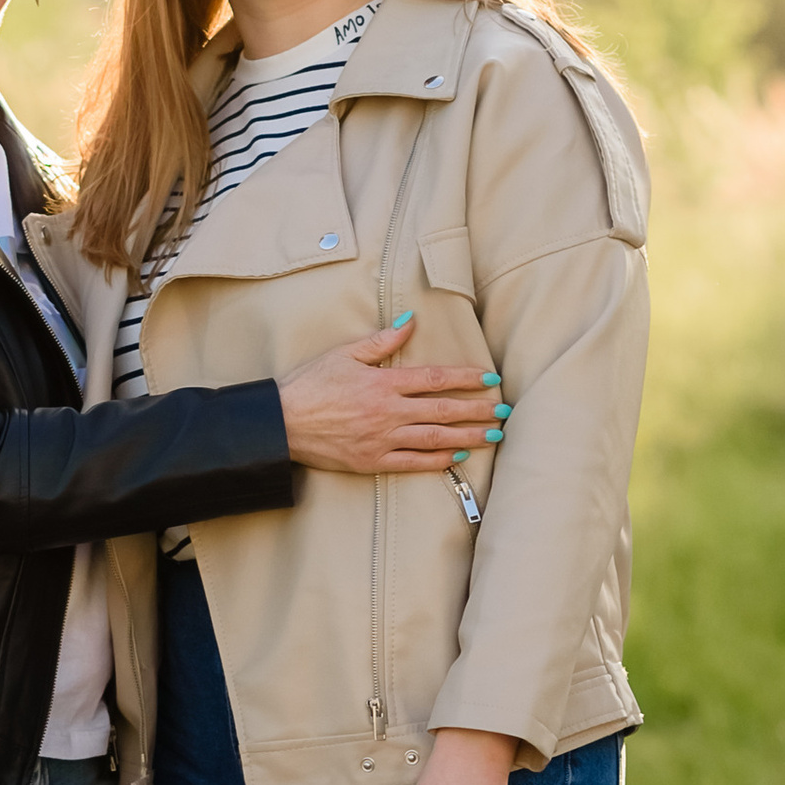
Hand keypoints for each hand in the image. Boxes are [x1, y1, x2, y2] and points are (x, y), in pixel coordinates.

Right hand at [279, 316, 509, 475]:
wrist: (281, 423)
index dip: (465, 378)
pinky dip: (438, 460)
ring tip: (493, 435)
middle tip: (503, 410)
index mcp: (383, 382)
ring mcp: (381, 439)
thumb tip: (410, 322)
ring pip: (435, 438)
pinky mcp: (372, 461)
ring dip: (467, 436)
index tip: (489, 378)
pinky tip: (457, 456)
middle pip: (442, 409)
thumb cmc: (310, 385)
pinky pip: (413, 462)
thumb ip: (381, 341)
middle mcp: (388, 411)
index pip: (434, 379)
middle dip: (477, 410)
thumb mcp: (344, 354)